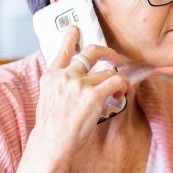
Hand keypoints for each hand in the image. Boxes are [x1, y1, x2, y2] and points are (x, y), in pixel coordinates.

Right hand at [14, 27, 130, 172]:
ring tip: (119, 90)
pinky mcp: (93, 95)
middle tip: (116, 58)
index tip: (76, 29)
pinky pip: (116, 83)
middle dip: (107, 52)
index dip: (71, 38)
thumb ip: (60, 86)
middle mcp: (65, 75)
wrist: (52, 143)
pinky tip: (122, 95)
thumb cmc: (52, 128)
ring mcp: (79, 84)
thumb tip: (77, 83)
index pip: (63, 51)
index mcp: (51, 76)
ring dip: (117, 80)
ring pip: (108, 72)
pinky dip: (123, 87)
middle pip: (90, 52)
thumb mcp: (48, 99)